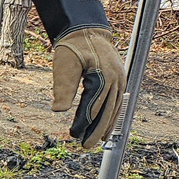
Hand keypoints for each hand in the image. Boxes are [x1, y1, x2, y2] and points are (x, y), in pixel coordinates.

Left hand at [51, 27, 124, 149]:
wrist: (85, 32)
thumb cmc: (72, 48)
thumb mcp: (63, 65)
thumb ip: (62, 87)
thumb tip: (58, 110)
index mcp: (103, 76)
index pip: (92, 106)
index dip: (83, 122)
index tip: (73, 135)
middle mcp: (116, 79)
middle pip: (106, 111)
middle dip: (96, 130)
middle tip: (85, 146)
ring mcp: (120, 80)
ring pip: (114, 109)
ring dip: (106, 126)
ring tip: (97, 142)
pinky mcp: (120, 80)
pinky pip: (118, 102)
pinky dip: (112, 116)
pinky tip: (106, 127)